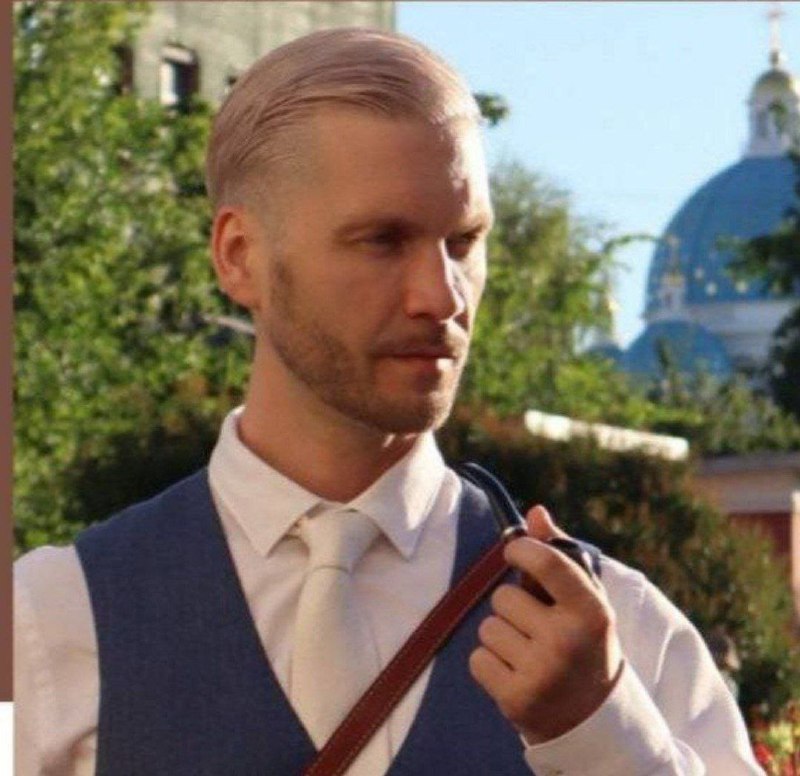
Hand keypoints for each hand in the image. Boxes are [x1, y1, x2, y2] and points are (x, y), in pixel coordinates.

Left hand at [469, 505, 623, 743]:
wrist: (591, 718)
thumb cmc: (583, 642)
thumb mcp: (583, 600)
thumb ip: (558, 554)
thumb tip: (534, 511)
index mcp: (592, 612)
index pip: (545, 562)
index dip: (520, 550)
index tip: (515, 552)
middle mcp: (567, 642)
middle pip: (504, 597)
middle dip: (512, 606)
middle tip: (536, 627)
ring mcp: (541, 674)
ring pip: (488, 627)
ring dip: (501, 636)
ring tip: (529, 653)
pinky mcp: (516, 700)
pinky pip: (477, 658)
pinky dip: (490, 663)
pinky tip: (517, 674)